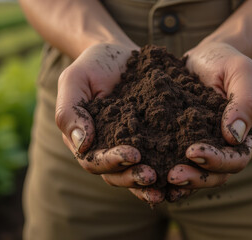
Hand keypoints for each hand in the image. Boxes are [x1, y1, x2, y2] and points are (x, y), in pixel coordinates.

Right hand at [55, 43, 163, 203]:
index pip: (94, 161)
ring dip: (149, 183)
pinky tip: (181, 172)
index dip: (112, 161)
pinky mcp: (151, 140)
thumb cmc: (93, 65)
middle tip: (152, 176)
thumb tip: (82, 144)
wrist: (120, 54)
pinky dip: (166, 169)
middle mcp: (108, 149)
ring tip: (166, 183)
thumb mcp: (74, 80)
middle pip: (116, 175)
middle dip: (133, 177)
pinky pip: (158, 159)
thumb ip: (69, 111)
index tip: (132, 154)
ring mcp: (131, 146)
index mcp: (87, 141)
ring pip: (136, 173)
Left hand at [167, 42, 251, 200]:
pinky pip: (182, 164)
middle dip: (197, 178)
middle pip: (218, 175)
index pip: (237, 158)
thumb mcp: (240, 70)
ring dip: (184, 181)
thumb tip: (234, 137)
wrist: (202, 57)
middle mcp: (230, 145)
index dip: (217, 161)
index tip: (192, 152)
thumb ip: (245, 101)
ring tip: (162, 179)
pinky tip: (154, 174)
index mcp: (249, 132)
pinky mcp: (188, 143)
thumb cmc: (224, 59)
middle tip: (172, 175)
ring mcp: (209, 146)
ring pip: (200, 175)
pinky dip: (169, 172)